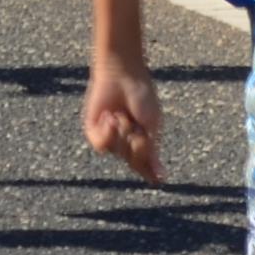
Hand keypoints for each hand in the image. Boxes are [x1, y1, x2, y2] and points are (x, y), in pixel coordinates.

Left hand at [84, 57, 162, 184]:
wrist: (122, 75)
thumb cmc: (141, 96)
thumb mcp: (152, 125)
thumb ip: (152, 153)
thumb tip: (161, 179)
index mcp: (143, 143)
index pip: (145, 167)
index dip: (149, 171)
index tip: (156, 177)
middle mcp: (125, 144)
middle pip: (133, 162)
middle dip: (138, 144)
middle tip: (138, 126)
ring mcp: (109, 139)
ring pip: (118, 152)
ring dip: (123, 133)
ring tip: (122, 115)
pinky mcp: (93, 132)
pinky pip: (102, 145)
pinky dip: (108, 132)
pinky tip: (110, 117)